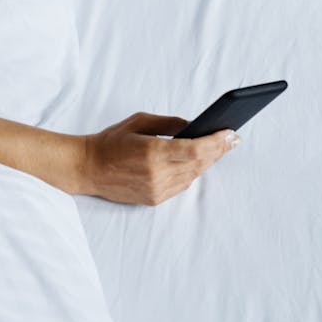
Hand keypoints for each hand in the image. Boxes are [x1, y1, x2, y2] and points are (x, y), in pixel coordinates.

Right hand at [82, 111, 238, 204]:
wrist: (88, 168)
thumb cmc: (111, 141)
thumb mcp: (139, 121)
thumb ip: (169, 123)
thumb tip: (194, 125)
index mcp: (152, 151)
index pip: (195, 149)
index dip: (217, 142)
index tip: (231, 133)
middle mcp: (157, 174)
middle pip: (199, 163)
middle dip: (218, 150)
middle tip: (233, 138)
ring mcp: (157, 190)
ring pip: (193, 175)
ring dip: (207, 161)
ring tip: (220, 147)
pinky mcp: (155, 199)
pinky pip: (182, 184)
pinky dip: (192, 172)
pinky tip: (198, 161)